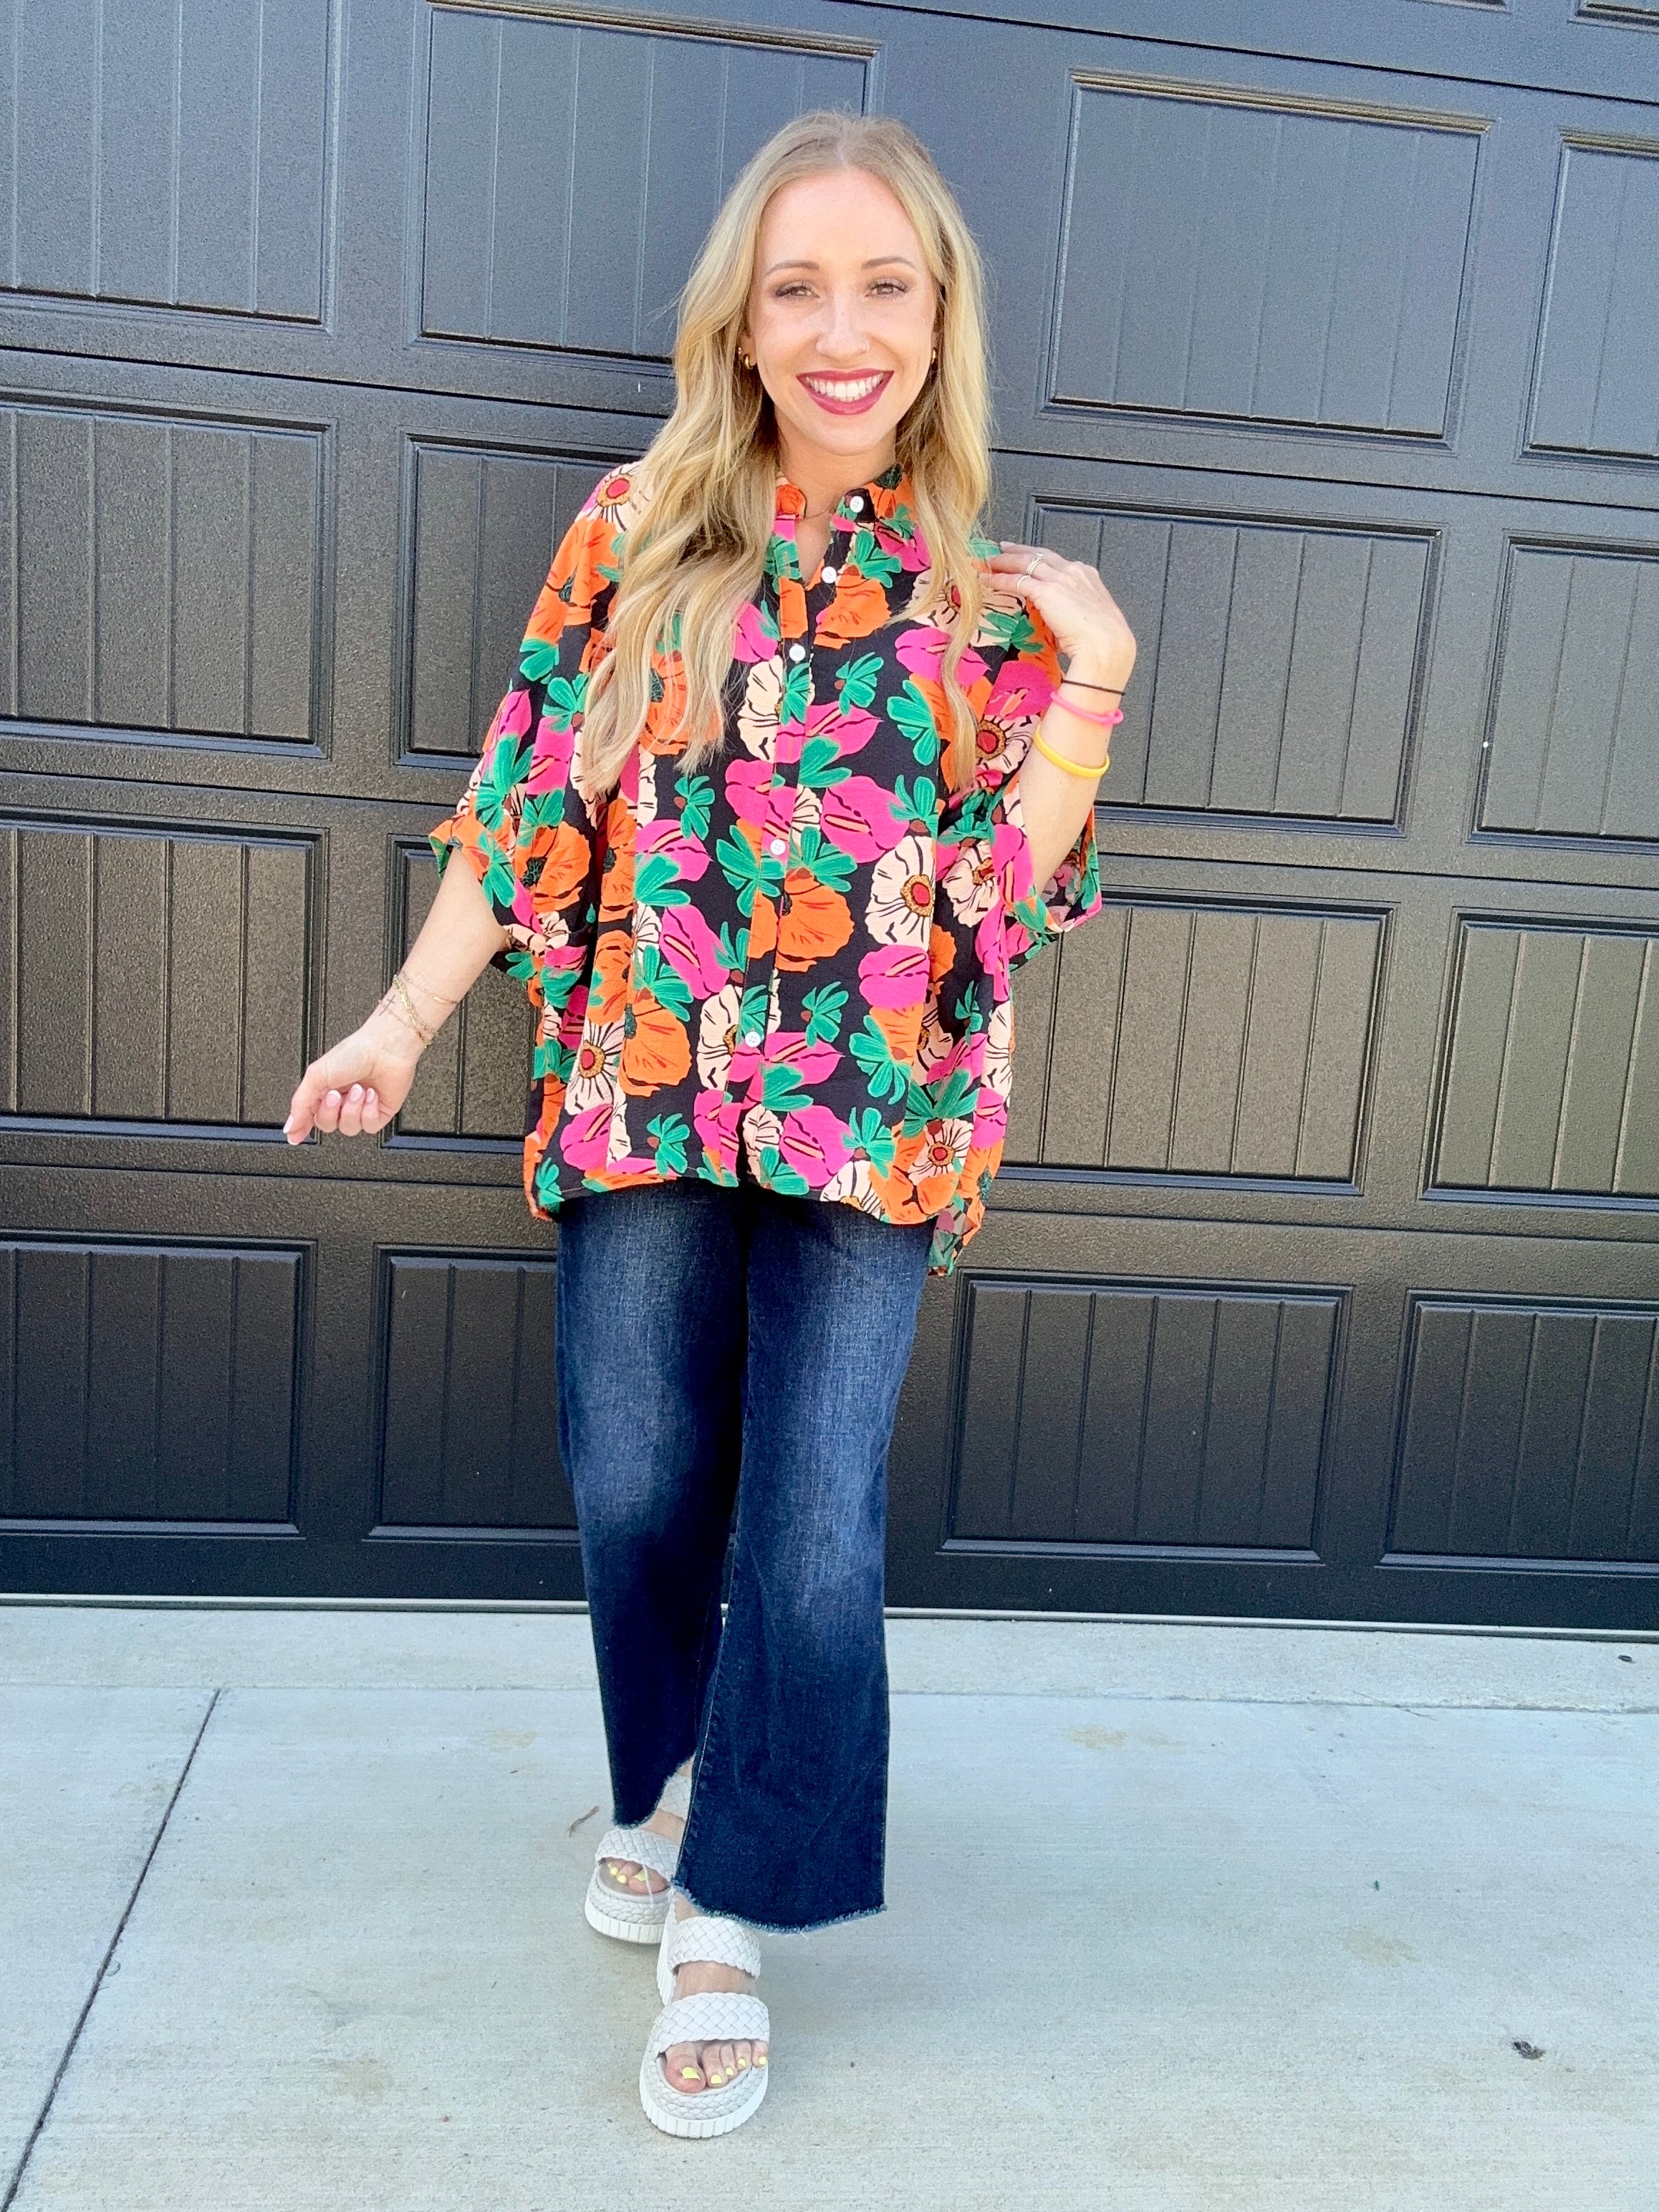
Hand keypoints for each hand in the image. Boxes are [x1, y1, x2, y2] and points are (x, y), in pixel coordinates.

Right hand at [284, 1006, 423, 1142]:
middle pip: (327, 1125)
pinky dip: (369, 1110)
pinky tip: (371, 1094)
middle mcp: (341, 1101)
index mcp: (323, 1090)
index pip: (309, 1117)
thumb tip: (290, 1126)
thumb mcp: (316, 1075)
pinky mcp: (379, 1113)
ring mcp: (361, 1108)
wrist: (385, 1049)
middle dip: (330, 1110)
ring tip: (358, 1089)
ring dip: (352, 1108)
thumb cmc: (355, 1053)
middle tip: (336, 1093)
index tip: (296, 1136)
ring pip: (349, 1128)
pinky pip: (369, 1126)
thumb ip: (300, 1103)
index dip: (302, 1128)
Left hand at [984, 545, 1136, 691]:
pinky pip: (1016, 581)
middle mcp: (1074, 572)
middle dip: (1019, 550)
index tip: (1029, 557)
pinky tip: (987, 580)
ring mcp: (1060, 579)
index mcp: (1088, 577)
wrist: (1106, 647)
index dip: (1039, 558)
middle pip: (1039, 555)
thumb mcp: (1092, 622)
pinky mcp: (1046, 592)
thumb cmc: (1104, 643)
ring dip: (1004, 560)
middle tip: (1003, 548)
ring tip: (989, 561)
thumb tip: (1063, 626)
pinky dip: (999, 579)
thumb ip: (1076, 615)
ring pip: (1025, 562)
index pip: (1058, 561)